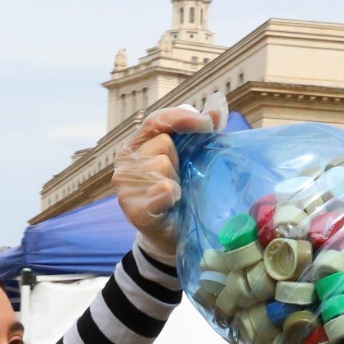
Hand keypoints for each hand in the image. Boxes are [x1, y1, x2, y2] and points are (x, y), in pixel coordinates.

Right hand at [113, 104, 223, 262]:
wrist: (173, 235)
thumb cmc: (183, 192)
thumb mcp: (191, 158)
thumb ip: (200, 132)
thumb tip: (218, 108)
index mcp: (139, 142)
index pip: (158, 119)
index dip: (184, 117)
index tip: (209, 125)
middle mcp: (126, 159)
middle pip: (163, 143)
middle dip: (180, 160)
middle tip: (180, 179)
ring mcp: (125, 184)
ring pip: (162, 166)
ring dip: (177, 181)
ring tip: (176, 195)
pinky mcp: (132, 208)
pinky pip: (162, 189)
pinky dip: (172, 196)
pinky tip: (172, 205)